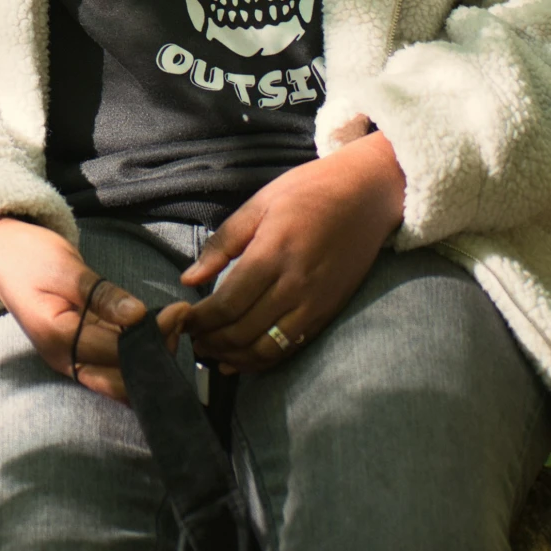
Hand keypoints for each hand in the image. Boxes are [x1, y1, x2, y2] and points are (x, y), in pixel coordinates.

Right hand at [0, 217, 173, 399]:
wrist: (2, 254)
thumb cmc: (29, 257)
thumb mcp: (65, 268)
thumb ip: (101, 294)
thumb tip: (137, 317)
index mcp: (57, 339)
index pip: (116, 351)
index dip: (151, 336)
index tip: (179, 311)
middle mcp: (65, 358)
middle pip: (120, 378)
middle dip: (156, 355)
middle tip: (180, 319)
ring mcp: (72, 356)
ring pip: (120, 373)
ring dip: (150, 354)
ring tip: (175, 321)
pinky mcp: (80, 348)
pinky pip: (114, 360)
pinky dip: (138, 348)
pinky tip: (158, 327)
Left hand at [175, 130, 405, 374]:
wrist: (368, 194)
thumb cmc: (309, 191)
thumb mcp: (260, 204)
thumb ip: (223, 244)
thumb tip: (188, 278)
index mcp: (272, 254)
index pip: (227, 304)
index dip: (200, 320)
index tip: (182, 321)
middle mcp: (295, 285)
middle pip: (243, 331)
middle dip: (212, 341)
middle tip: (191, 340)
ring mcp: (315, 303)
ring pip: (268, 348)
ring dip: (235, 356)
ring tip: (212, 353)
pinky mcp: (329, 312)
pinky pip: (292, 346)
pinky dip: (264, 359)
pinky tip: (244, 358)